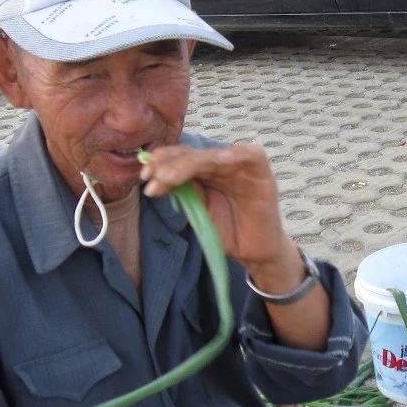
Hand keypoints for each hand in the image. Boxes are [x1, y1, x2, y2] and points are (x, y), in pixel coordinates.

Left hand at [140, 144, 294, 277]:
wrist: (252, 252)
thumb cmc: (226, 230)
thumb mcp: (198, 209)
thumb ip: (184, 190)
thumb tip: (156, 178)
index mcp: (205, 170)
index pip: (181, 156)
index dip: (162, 161)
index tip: (144, 175)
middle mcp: (222, 165)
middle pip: (194, 153)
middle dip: (170, 163)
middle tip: (152, 177)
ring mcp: (241, 168)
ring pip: (214, 155)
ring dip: (190, 163)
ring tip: (169, 177)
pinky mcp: (262, 175)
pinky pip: (252, 156)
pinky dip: (236, 154)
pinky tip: (219, 160)